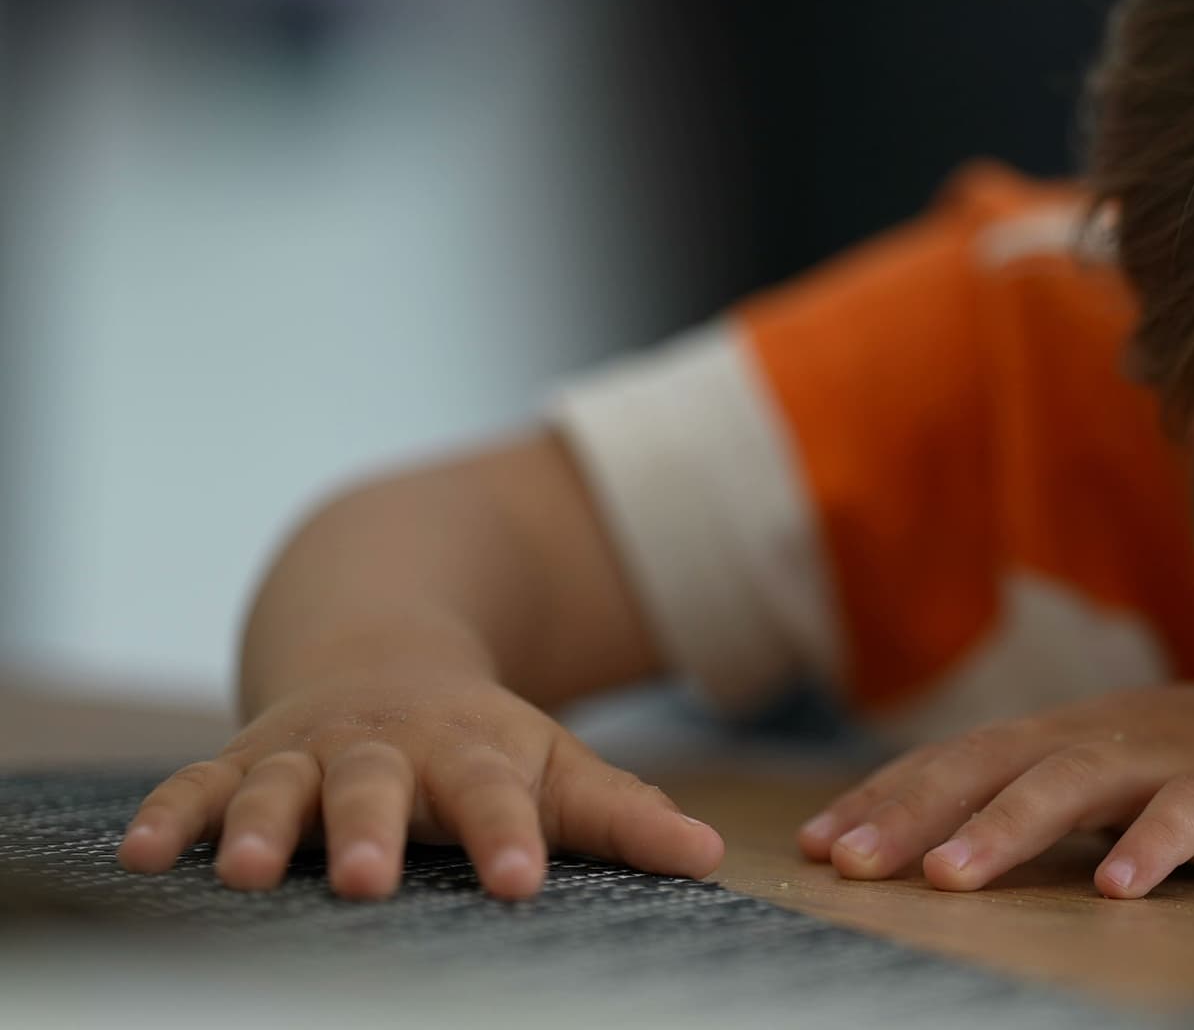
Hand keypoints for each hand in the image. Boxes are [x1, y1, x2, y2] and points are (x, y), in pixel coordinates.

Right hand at [117, 673, 722, 899]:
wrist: (384, 655)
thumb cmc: (483, 742)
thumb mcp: (555, 768)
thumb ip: (624, 816)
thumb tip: (713, 857)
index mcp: (471, 752)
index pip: (497, 797)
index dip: (509, 837)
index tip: (521, 882)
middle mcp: (385, 749)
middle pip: (378, 788)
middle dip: (369, 831)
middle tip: (368, 877)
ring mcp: (308, 753)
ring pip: (280, 786)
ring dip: (258, 825)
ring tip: (243, 874)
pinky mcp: (241, 761)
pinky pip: (194, 786)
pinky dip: (168, 817)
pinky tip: (138, 857)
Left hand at [796, 684, 1193, 897]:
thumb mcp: (1115, 778)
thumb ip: (1040, 798)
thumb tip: (937, 838)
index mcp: (1066, 736)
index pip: (956, 759)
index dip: (886, 796)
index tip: (815, 843)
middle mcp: (1103, 736)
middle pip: (991, 765)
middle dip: (911, 811)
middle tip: (845, 861)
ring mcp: (1168, 759)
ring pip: (1073, 784)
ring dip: (1006, 829)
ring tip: (949, 879)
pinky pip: (1188, 816)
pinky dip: (1150, 847)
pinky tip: (1115, 889)